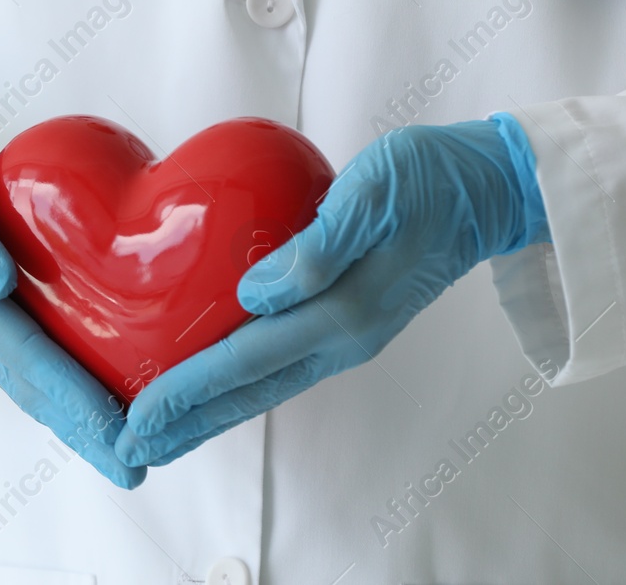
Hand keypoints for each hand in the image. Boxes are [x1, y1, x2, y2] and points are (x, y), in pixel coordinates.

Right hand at [0, 98, 144, 488]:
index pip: (30, 358)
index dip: (75, 399)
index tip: (117, 435)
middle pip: (34, 387)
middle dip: (84, 430)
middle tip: (135, 470)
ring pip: (33, 380)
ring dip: (77, 419)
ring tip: (125, 452)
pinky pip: (34, 354)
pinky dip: (68, 383)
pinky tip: (104, 394)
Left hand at [114, 115, 548, 468]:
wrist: (491, 190)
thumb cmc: (430, 179)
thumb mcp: (374, 193)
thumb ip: (319, 246)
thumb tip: (258, 292)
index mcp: (345, 311)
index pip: (247, 359)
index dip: (190, 388)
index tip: (142, 415)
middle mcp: (344, 337)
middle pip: (251, 391)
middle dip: (190, 420)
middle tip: (134, 446)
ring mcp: (348, 335)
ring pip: (265, 384)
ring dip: (211, 410)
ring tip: (164, 430)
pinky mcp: (349, 321)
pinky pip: (280, 364)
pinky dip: (240, 383)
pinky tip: (215, 385)